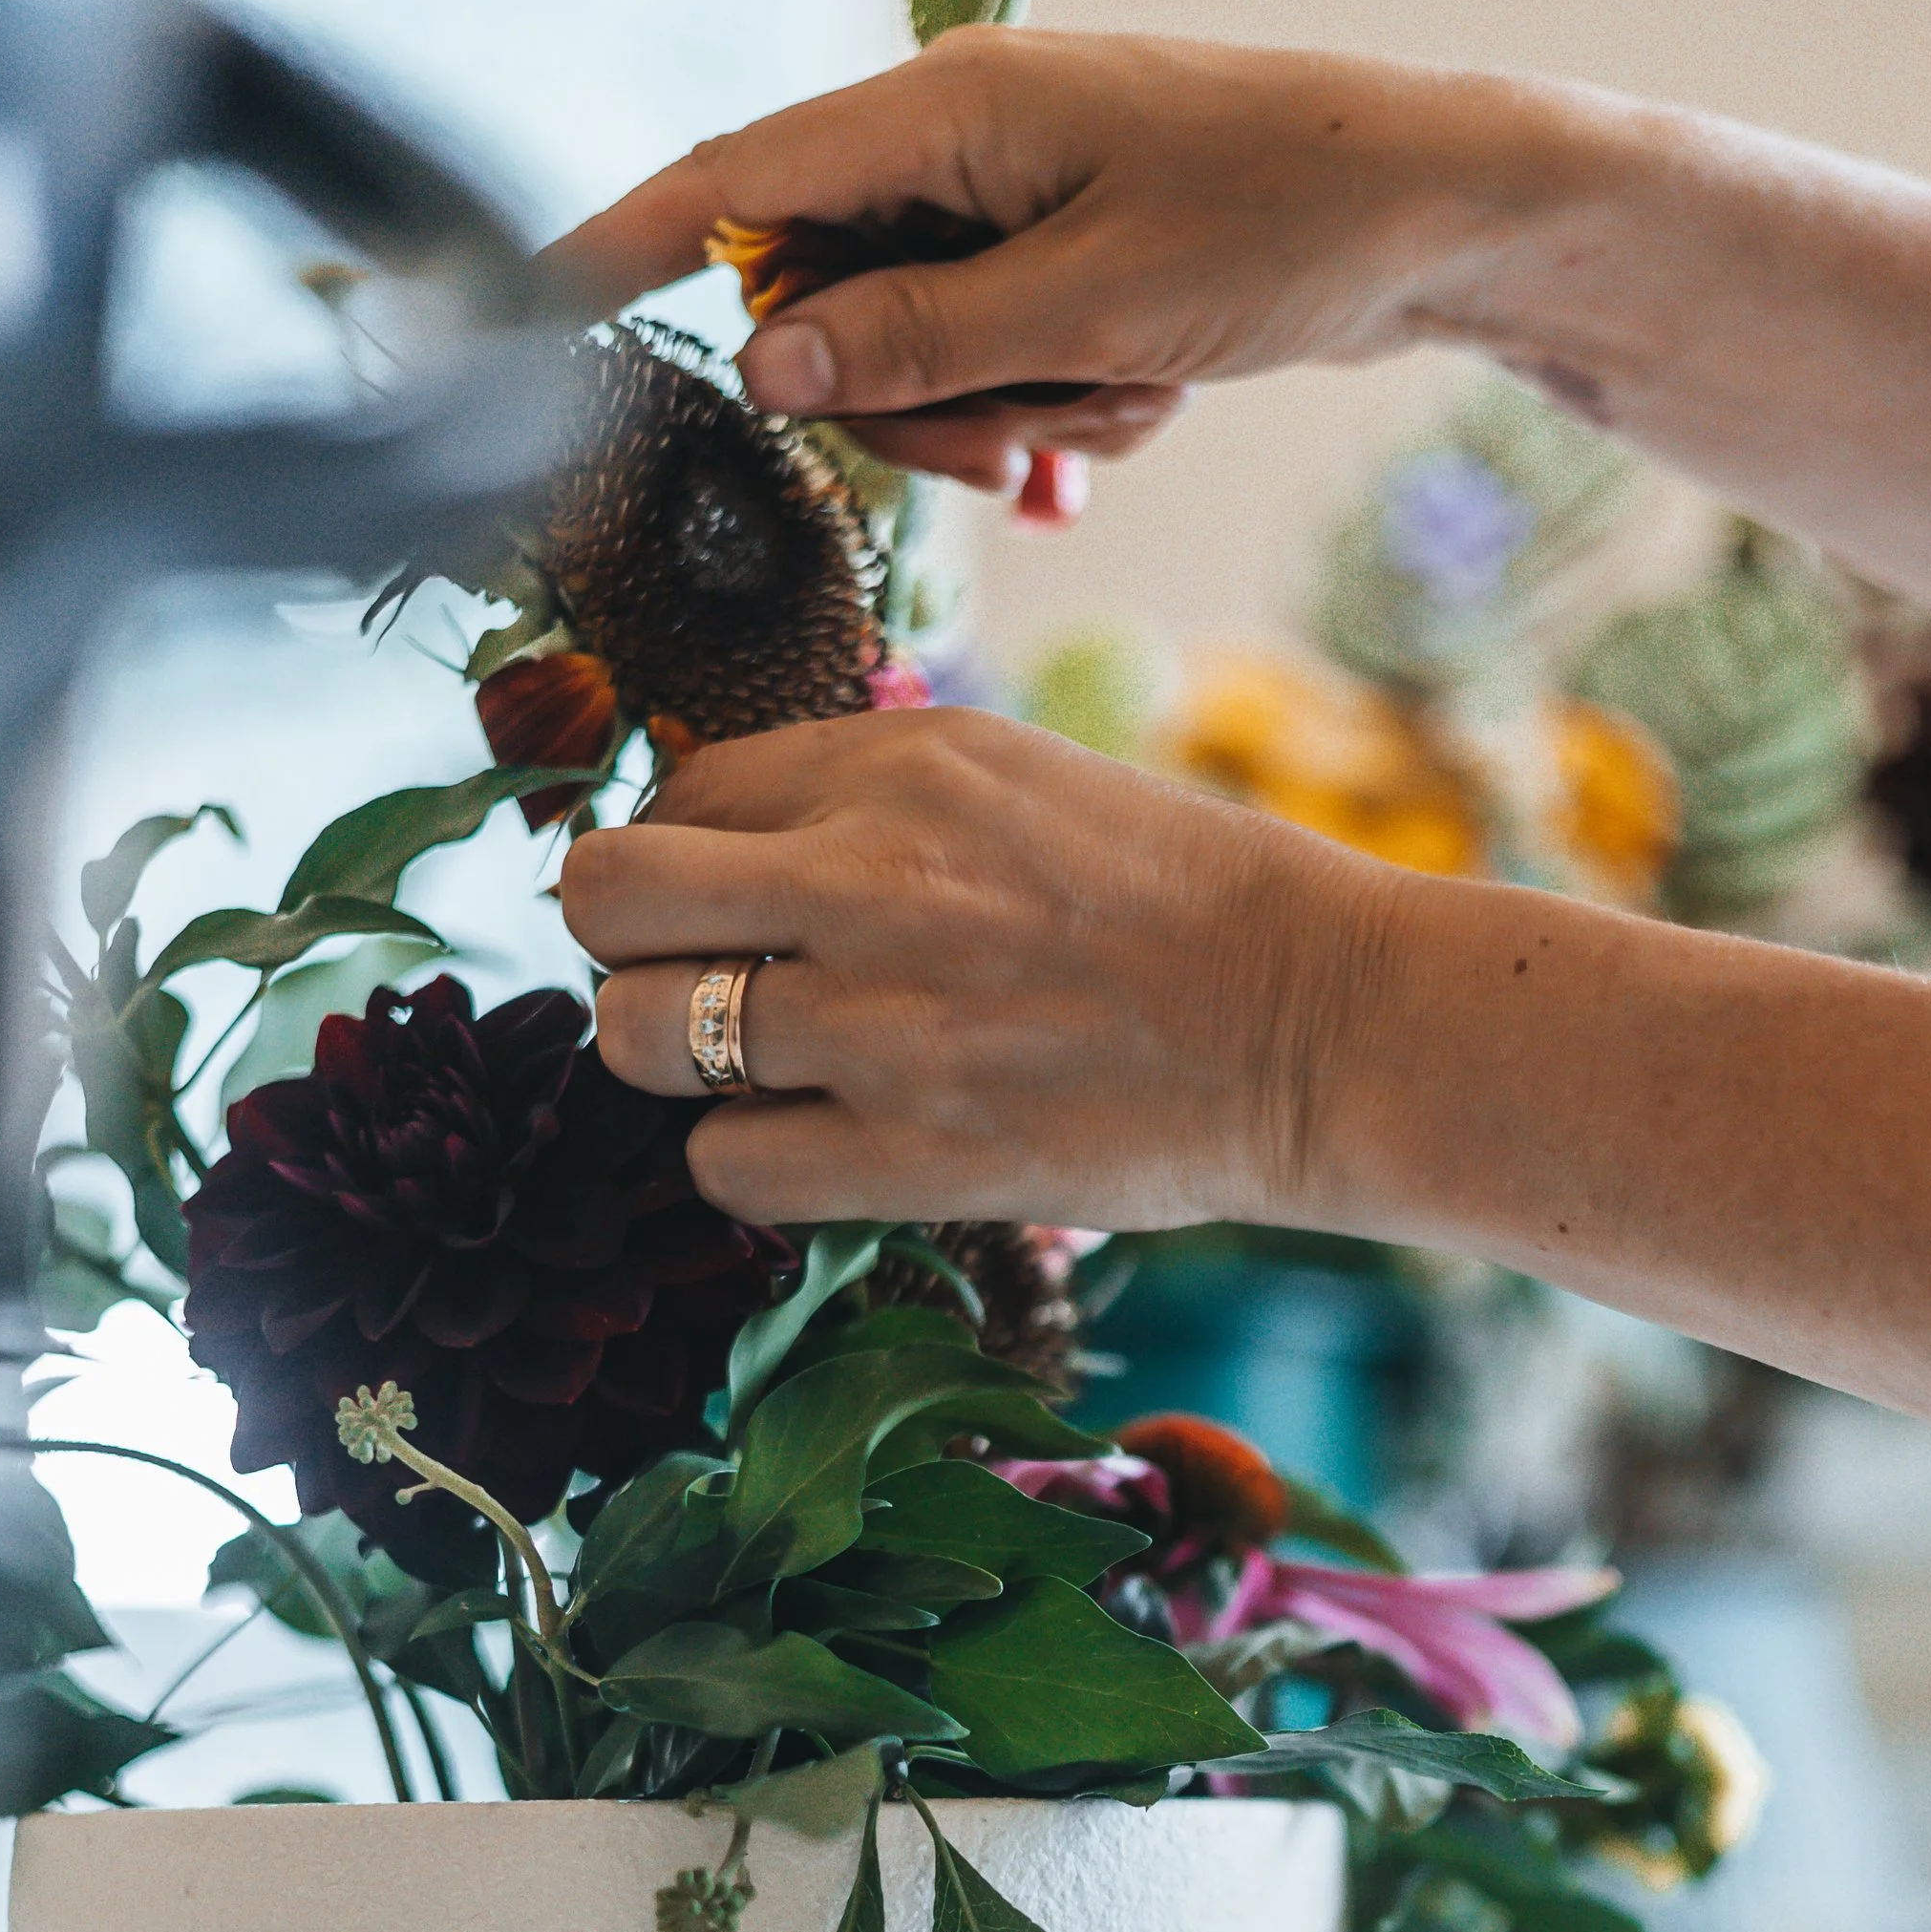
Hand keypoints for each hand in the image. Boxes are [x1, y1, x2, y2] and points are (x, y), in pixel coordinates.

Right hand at [542, 31, 1512, 494]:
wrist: (1439, 214)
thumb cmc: (1284, 226)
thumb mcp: (1092, 310)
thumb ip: (919, 343)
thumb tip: (769, 359)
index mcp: (946, 113)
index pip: (736, 179)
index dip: (626, 246)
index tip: (533, 307)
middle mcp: (958, 144)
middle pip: (829, 304)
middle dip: (912, 400)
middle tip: (1021, 432)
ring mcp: (1007, 201)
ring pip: (917, 356)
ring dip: (1007, 412)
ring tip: (1118, 395)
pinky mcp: (1058, 255)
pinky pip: (999, 365)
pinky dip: (1060, 406)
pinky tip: (1143, 396)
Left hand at [565, 709, 1382, 1228]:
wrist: (1323, 1023)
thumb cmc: (1192, 901)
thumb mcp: (1026, 779)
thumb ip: (875, 797)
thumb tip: (734, 839)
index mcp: (901, 765)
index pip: (680, 790)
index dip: (687, 852)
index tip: (734, 898)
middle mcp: (867, 879)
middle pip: (607, 897)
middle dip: (628, 941)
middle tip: (694, 976)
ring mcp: (880, 1026)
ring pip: (638, 1037)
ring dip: (675, 1057)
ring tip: (751, 1066)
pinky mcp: (912, 1156)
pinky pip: (723, 1167)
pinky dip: (744, 1162)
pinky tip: (812, 1143)